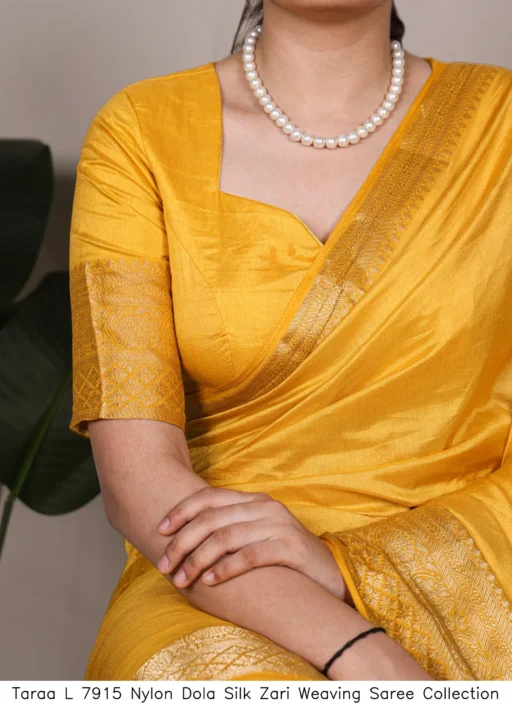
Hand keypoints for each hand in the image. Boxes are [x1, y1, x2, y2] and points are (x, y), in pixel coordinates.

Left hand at [156, 487, 349, 600]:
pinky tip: (210, 581)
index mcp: (254, 500)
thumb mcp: (256, 537)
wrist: (330, 576)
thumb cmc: (284, 560)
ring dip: (197, 559)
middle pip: (212, 518)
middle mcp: (265, 507)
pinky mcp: (290, 548)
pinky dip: (226, 568)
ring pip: (226, 537)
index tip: (159, 530)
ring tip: (181, 579)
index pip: (210, 497)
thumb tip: (183, 541)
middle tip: (163, 565)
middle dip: (182, 541)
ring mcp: (279, 525)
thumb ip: (229, 531)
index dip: (181, 511)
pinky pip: (250, 555)